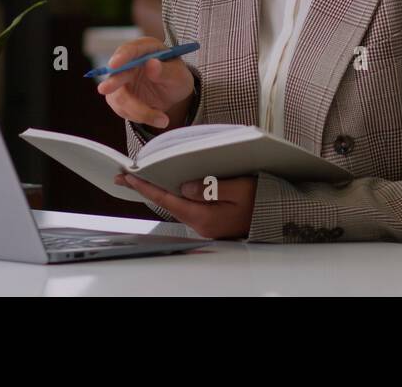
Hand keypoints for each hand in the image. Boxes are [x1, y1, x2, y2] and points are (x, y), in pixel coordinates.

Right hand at [96, 37, 193, 129]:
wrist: (173, 95)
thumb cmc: (177, 78)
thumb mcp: (179, 75)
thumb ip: (166, 70)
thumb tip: (151, 64)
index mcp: (146, 48)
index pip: (130, 49)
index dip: (121, 56)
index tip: (114, 64)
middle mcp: (130, 61)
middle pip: (117, 72)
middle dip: (112, 83)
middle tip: (105, 90)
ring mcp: (122, 79)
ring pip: (118, 96)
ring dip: (138, 111)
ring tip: (163, 119)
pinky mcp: (119, 95)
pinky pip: (121, 108)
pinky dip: (138, 116)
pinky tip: (156, 117)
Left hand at [114, 173, 256, 239]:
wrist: (277, 216)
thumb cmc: (262, 200)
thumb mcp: (239, 189)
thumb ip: (210, 188)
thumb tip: (185, 187)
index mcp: (205, 217)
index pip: (168, 199)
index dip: (146, 187)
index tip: (128, 176)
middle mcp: (201, 224)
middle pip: (167, 202)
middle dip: (146, 188)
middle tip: (124, 176)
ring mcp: (205, 224)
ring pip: (176, 204)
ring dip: (159, 190)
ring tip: (141, 178)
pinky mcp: (210, 221)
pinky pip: (186, 205)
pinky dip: (173, 195)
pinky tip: (168, 186)